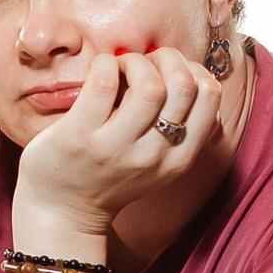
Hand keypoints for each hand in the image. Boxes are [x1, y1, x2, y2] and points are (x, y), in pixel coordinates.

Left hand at [11, 46, 220, 244]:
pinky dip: (104, 64)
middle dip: (167, 58)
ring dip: (135, 62)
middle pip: (184, 85)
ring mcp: (115, 148)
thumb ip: (176, 127)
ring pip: (149, 86)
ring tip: (120, 67)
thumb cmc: (109, 175)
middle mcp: (152, 155)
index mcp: (178, 158)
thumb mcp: (156, 162)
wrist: (62, 213)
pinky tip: (99, 70)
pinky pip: (103, 84)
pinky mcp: (79, 137)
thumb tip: (186, 69)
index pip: (210, 96)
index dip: (193, 68)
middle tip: (143, 64)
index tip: (168, 71)